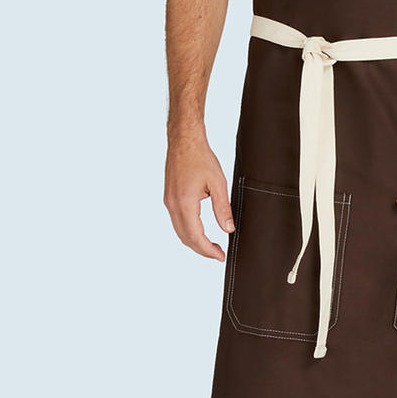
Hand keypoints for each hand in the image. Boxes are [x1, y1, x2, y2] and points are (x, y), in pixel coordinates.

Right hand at [163, 131, 233, 260]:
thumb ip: (222, 208)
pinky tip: (200, 231)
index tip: (221, 256)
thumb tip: (228, 229)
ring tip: (211, 245)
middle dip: (202, 249)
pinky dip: (188, 231)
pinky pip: (177, 221)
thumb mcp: (218, 183)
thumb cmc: (200, 157)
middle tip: (218, 254)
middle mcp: (173, 205)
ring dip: (194, 241)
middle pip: (185, 238)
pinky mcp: (169, 198)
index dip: (208, 250)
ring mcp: (168, 202)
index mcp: (184, 203)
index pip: (196, 236)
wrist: (184, 141)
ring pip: (179, 231)